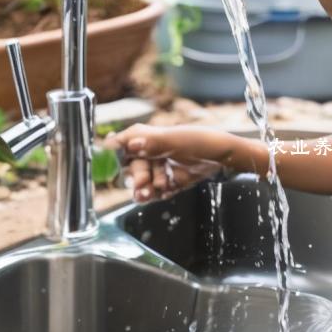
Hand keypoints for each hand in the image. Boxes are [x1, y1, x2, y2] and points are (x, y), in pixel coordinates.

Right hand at [103, 123, 230, 202]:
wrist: (223, 157)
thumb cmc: (200, 141)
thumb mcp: (176, 141)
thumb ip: (153, 143)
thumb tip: (131, 144)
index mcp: (147, 137)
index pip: (122, 143)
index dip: (113, 154)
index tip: (107, 165)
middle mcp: (150, 152)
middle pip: (132, 168)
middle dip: (136, 177)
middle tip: (143, 185)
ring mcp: (159, 168)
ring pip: (143, 182)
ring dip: (144, 189)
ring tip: (148, 194)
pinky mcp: (168, 182)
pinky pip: (156, 191)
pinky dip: (157, 194)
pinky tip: (164, 192)